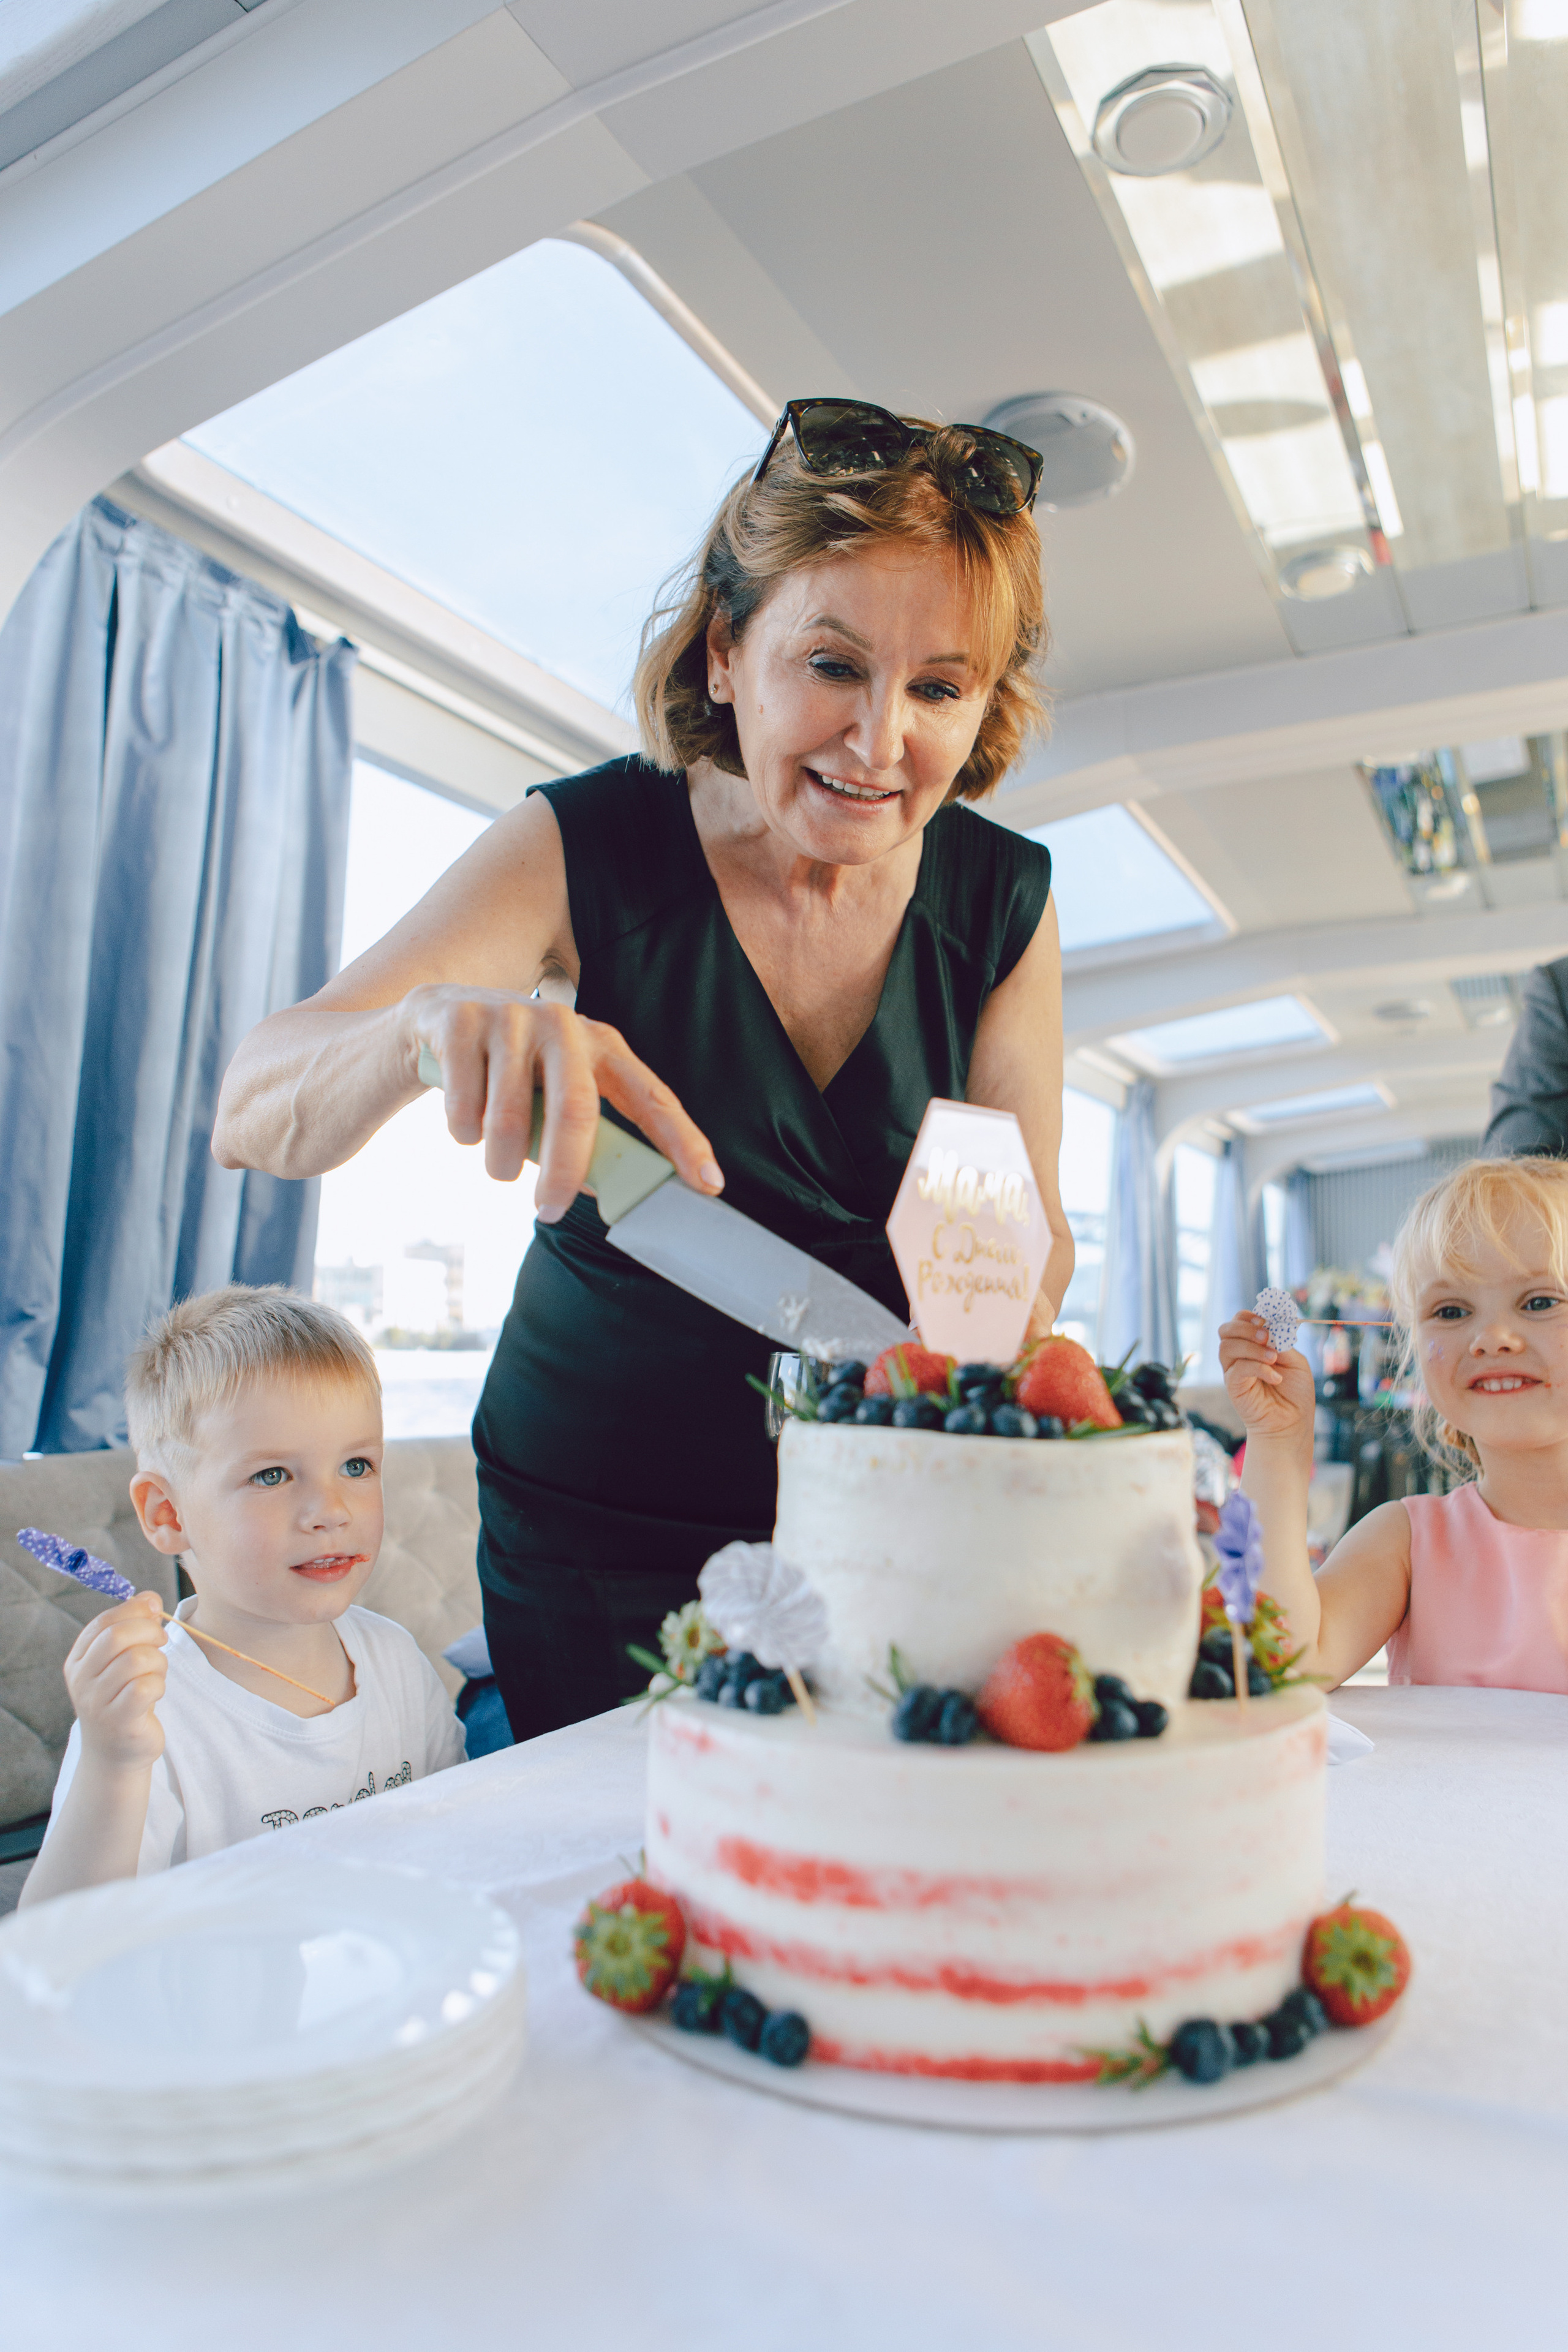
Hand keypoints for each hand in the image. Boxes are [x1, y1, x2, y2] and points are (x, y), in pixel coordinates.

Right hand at [64, 1591, 167, 1769]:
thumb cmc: (123, 1699)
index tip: (154, 1608)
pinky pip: (145, 1688)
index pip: (103, 1622)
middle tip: (161, 1640)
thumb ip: (133, 1629)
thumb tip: (149, 1598)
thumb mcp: (123, 1661)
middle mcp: (81, 1681)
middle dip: (148, 1630)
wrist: (115, 1754)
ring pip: (135, 1660)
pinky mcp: (118, 1722)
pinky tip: (155, 1692)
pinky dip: (159, 1684)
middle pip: (116, 1637)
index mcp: (78, 1660)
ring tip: (158, 1671)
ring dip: (158, 1660)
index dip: (133, 1609)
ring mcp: (97, 1703)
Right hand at [403, 986, 724, 1220]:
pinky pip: (463, 1104)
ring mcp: (510, 1016)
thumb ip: (584, 1138)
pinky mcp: (460, 1020)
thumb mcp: (553, 1095)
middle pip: (577, 1111)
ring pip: (509, 1118)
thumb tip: (609, 1192)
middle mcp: (563, 1024)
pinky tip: (462, 1118)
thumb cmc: (510, 1071)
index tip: (708, 1185)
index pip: (653, 1097)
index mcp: (600, 1045)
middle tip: (550, 1211)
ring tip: (496, 1164)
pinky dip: (461, 1131)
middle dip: (565, 1173)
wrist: (436, 1019)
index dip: (683, 1141)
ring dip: (499, 1161)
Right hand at [1218, 1311, 1316, 1444]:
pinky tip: (1275, 1377)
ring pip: (1227, 1347)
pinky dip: (1258, 1368)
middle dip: (1245, 1328)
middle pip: (1226, 1330)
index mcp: (1254, 1344)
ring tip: (1273, 1358)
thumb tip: (1270, 1326)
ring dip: (1252, 1347)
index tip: (1267, 1321)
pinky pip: (1238, 1368)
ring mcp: (1234, 1370)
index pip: (1239, 1321)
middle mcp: (1240, 1355)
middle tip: (1267, 1337)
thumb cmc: (1295, 1392)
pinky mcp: (1233, 1386)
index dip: (1249, 1316)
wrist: (1292, 1421)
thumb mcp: (1296, 1361)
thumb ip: (1282, 1343)